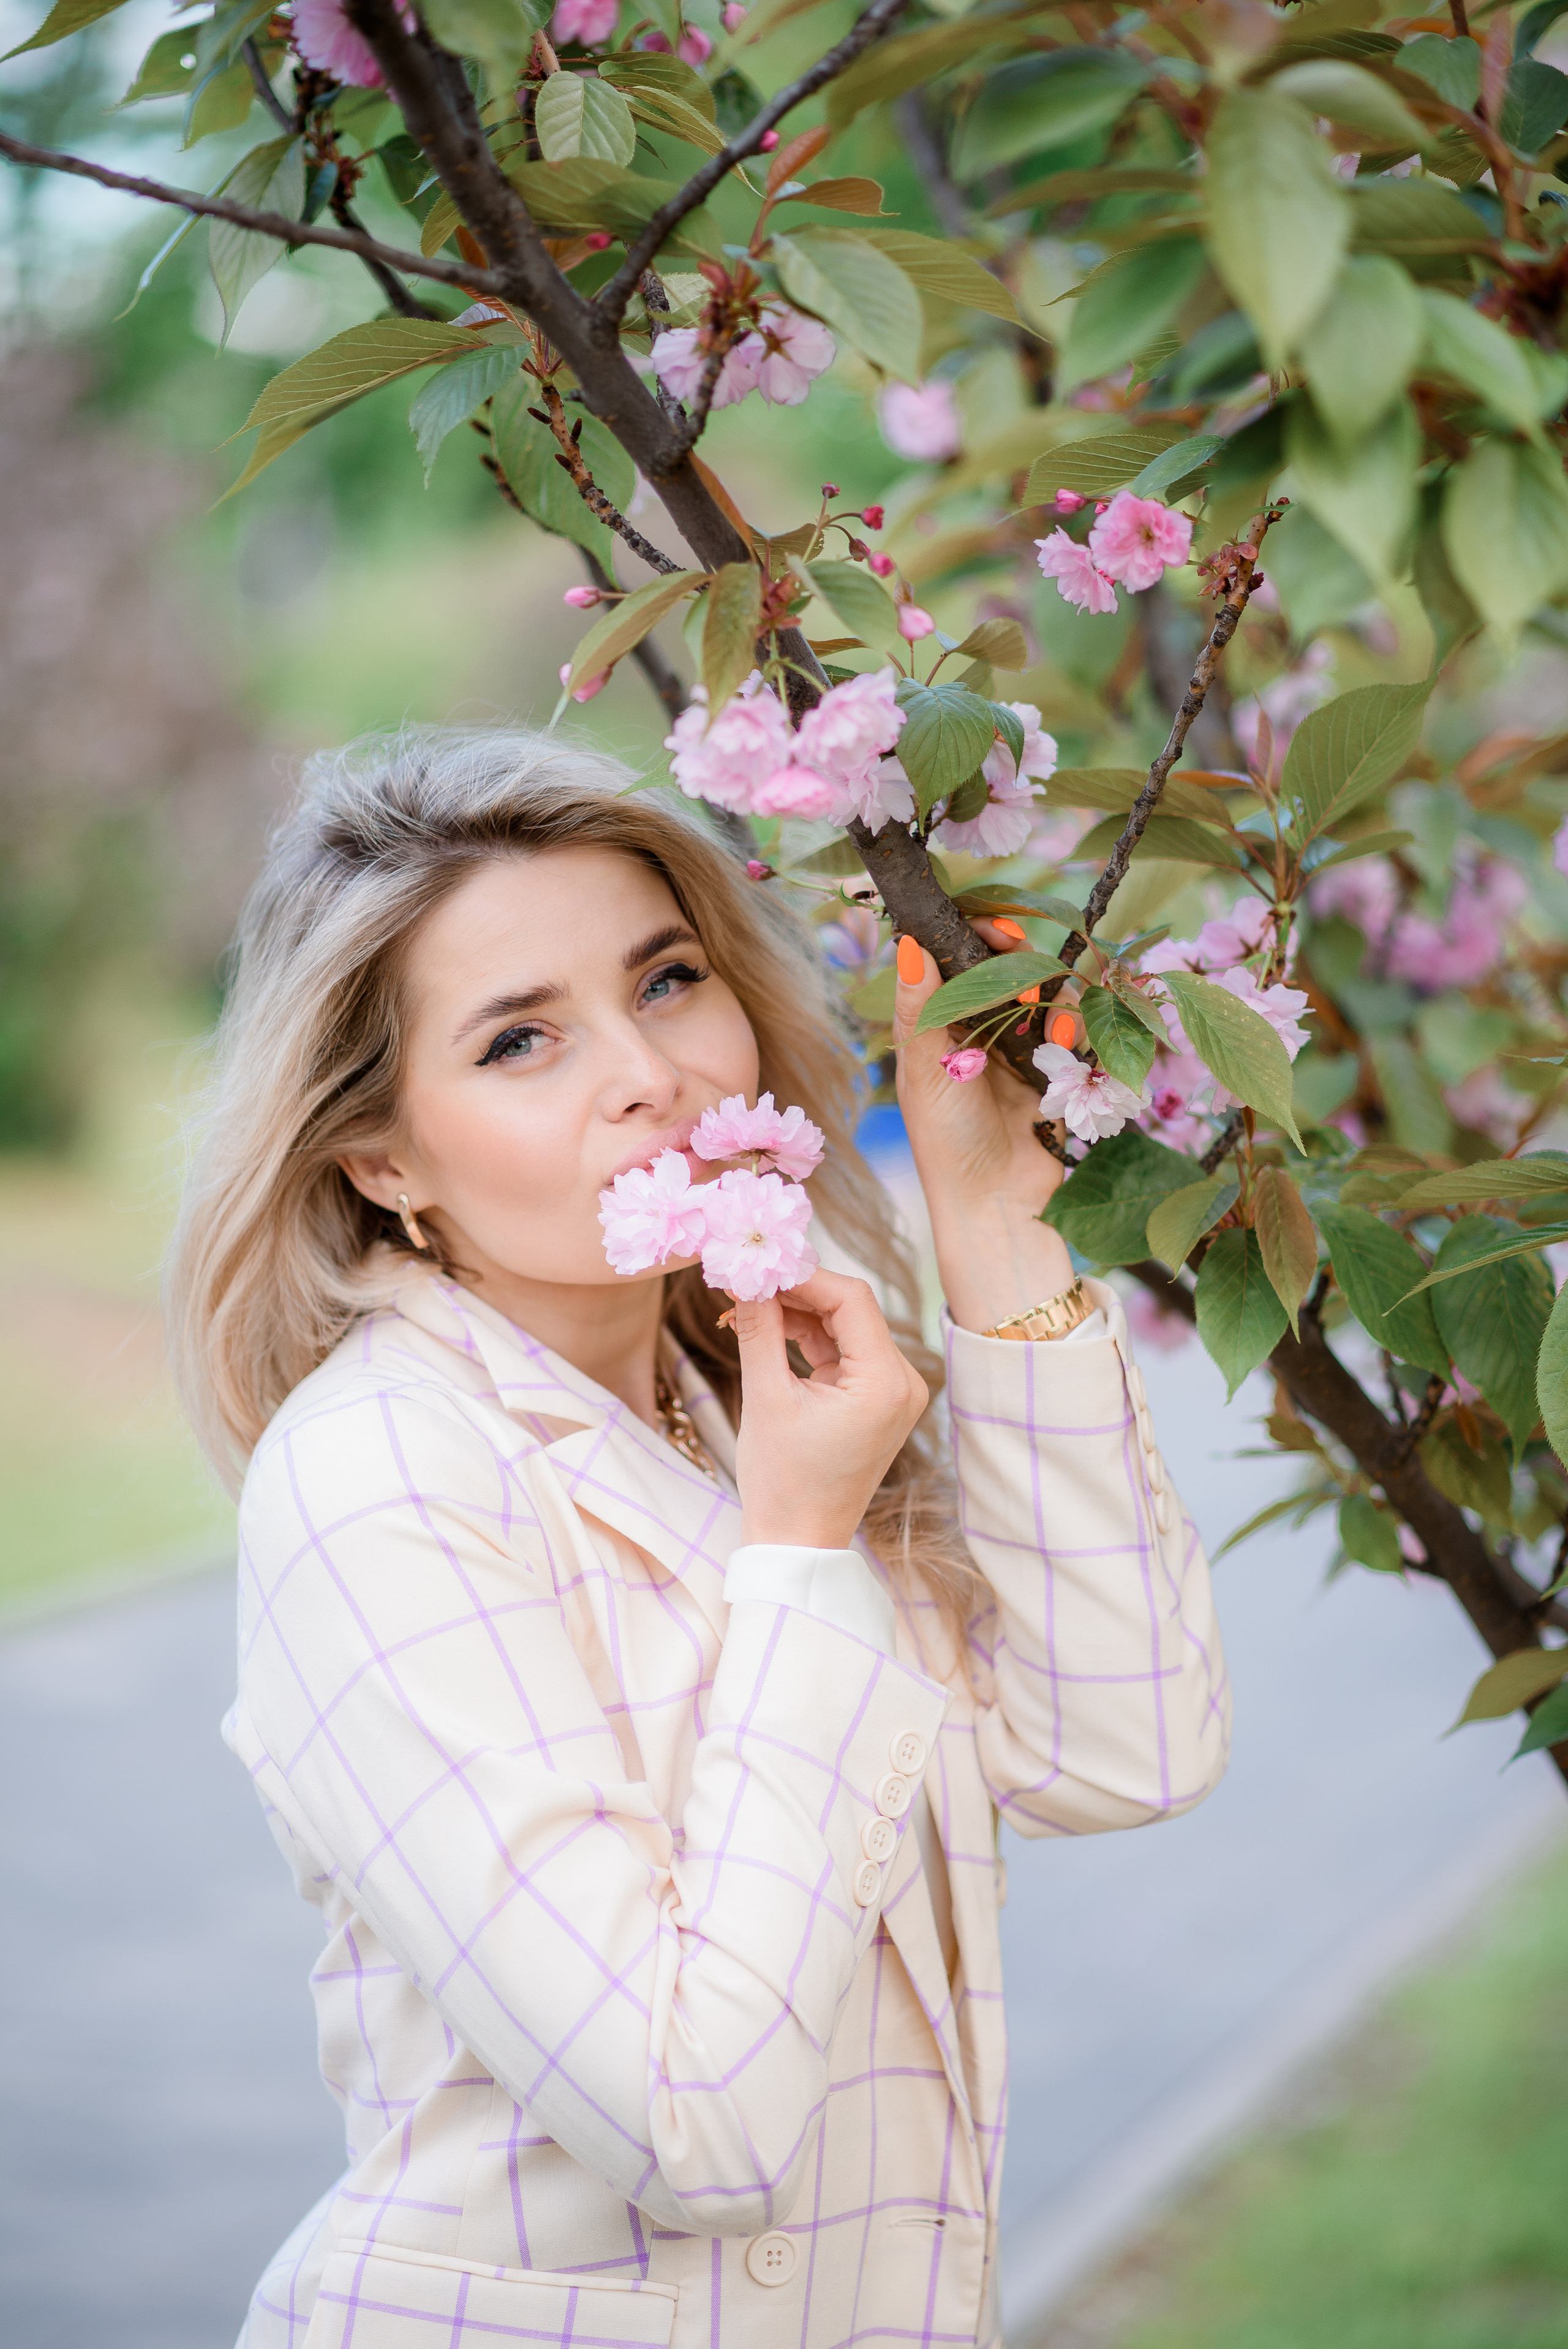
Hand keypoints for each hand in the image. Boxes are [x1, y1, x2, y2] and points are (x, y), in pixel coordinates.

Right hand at [732, 1268, 929, 1548]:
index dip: (802, 1275)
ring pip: (843, 1326)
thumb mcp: (765, 1398)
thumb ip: (759, 1329)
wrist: (798, 1542)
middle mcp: (902, 1382)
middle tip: (744, 1281)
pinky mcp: (875, 1400)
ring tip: (743, 1307)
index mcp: (886, 1382)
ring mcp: (892, 1392)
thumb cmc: (783, 1482)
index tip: (757, 1264)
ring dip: (795, 1313)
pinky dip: (806, 1338)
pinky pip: (842, 1351)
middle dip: (795, 1292)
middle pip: (850, 1308)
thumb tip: (746, 1274)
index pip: (851, 1299)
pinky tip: (764, 1329)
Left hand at [893, 931, 1077, 1333]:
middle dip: (1015, 952)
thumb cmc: (946, 1141)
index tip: (990, 924)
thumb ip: (921, 1006)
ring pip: (1040, 991)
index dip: (970, 933)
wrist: (996, 1202)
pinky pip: (1069, 1027)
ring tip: (1038, 1005)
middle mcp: (974, 1029)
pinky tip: (1062, 1036)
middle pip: (1000, 965)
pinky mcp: (1053, 1068)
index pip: (950, 957)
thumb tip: (909, 943)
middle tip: (1021, 949)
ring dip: (1044, 987)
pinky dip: (1069, 1023)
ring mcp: (1017, 1047)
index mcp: (933, 1025)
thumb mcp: (925, 1070)